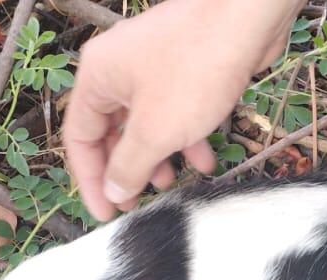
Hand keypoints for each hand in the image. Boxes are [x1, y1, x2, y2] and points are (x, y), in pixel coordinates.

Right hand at [63, 0, 301, 220]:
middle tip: (139, 201)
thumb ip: (129, 166)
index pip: (80, 137)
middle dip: (127, 168)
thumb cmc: (195, 66)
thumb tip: (113, 192)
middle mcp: (120, 68)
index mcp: (97, 77)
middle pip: (112, 131)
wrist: (247, 15)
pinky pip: (175, 110)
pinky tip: (205, 159)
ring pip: (146, 123)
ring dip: (158, 156)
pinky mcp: (186, 67)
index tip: (106, 213)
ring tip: (173, 182)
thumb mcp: (155, 131)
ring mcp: (154, 66)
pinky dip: (185, 136)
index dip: (90, 180)